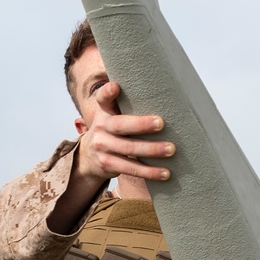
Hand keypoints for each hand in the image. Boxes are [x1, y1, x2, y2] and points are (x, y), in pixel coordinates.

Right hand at [47, 78, 174, 233]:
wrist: (88, 157)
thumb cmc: (112, 130)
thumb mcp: (112, 115)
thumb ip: (126, 104)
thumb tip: (162, 91)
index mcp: (104, 111)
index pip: (103, 98)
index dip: (107, 92)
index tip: (115, 87)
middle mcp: (101, 127)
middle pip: (121, 125)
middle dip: (141, 125)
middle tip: (161, 123)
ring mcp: (102, 147)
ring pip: (129, 149)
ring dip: (152, 150)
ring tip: (170, 150)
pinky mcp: (107, 164)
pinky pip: (130, 169)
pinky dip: (149, 172)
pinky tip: (165, 173)